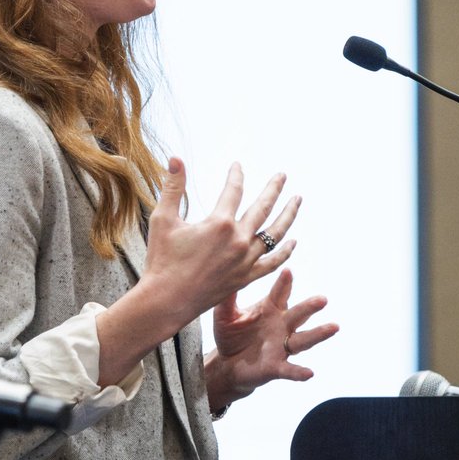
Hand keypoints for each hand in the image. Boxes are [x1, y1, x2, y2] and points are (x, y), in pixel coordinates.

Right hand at [143, 159, 299, 327]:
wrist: (166, 301)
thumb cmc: (161, 260)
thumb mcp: (163, 219)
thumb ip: (172, 187)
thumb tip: (175, 158)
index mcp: (220, 224)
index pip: (234, 190)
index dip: (236, 175)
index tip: (237, 165)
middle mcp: (238, 241)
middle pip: (262, 208)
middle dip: (274, 189)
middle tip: (283, 175)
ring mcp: (245, 261)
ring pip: (275, 234)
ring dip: (288, 215)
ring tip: (297, 200)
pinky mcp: (246, 278)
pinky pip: (272, 263)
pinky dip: (284, 252)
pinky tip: (292, 242)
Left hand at [205, 269, 338, 410]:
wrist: (227, 364)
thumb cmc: (230, 335)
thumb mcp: (225, 315)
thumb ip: (226, 299)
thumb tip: (224, 275)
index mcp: (271, 309)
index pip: (280, 293)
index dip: (284, 283)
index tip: (288, 271)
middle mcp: (282, 326)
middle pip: (299, 314)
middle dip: (310, 306)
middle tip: (322, 299)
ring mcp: (282, 347)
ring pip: (303, 339)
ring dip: (318, 334)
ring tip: (334, 327)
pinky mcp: (276, 367)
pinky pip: (290, 370)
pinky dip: (299, 372)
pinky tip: (309, 373)